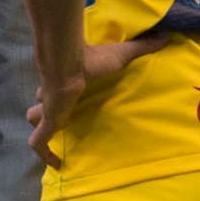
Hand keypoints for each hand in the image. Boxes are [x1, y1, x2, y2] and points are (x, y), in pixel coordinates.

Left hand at [28, 36, 168, 167]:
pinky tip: (57, 165)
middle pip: (44, 102)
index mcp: (69, 80)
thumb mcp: (122, 54)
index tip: (69, 97)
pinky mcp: (48, 121)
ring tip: (52, 137)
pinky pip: (39, 143)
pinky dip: (45, 153)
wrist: (68, 62)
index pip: (59, 86)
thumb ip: (141, 47)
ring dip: (39, 125)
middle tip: (61, 121)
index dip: (60, 92)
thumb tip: (165, 35)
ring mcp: (49, 109)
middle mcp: (55, 95)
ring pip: (34, 117)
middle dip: (48, 110)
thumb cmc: (92, 58)